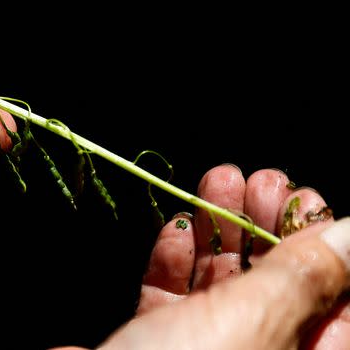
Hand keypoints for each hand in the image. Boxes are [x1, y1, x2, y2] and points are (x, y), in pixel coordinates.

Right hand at [58, 165, 349, 348]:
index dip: (325, 245)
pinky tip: (174, 226)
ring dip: (219, 231)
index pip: (337, 303)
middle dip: (268, 227)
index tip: (303, 197)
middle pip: (279, 288)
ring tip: (217, 181)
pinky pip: (172, 299)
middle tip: (258, 181)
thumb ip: (304, 275)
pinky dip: (173, 259)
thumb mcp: (255, 324)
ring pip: (223, 287)